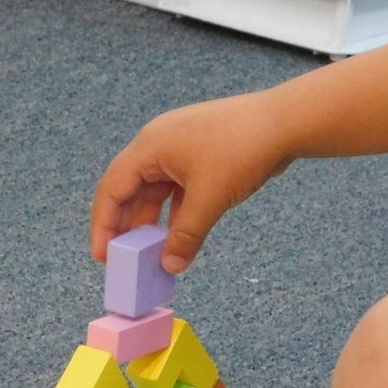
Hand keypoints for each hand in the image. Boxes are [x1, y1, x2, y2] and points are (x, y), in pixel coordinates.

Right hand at [89, 91, 292, 272]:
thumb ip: (185, 235)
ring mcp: (180, 147)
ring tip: (149, 253)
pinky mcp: (201, 154)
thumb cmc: (243, 148)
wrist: (285, 123)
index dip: (104, 224)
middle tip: (124, 259)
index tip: (102, 255)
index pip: (112, 188)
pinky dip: (174, 212)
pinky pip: (177, 188)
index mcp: (150, 146)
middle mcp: (159, 143)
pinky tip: (176, 236)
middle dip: (126, 225)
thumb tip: (170, 265)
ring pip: (155, 190)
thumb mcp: (209, 199)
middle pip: (130, 189)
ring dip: (152, 221)